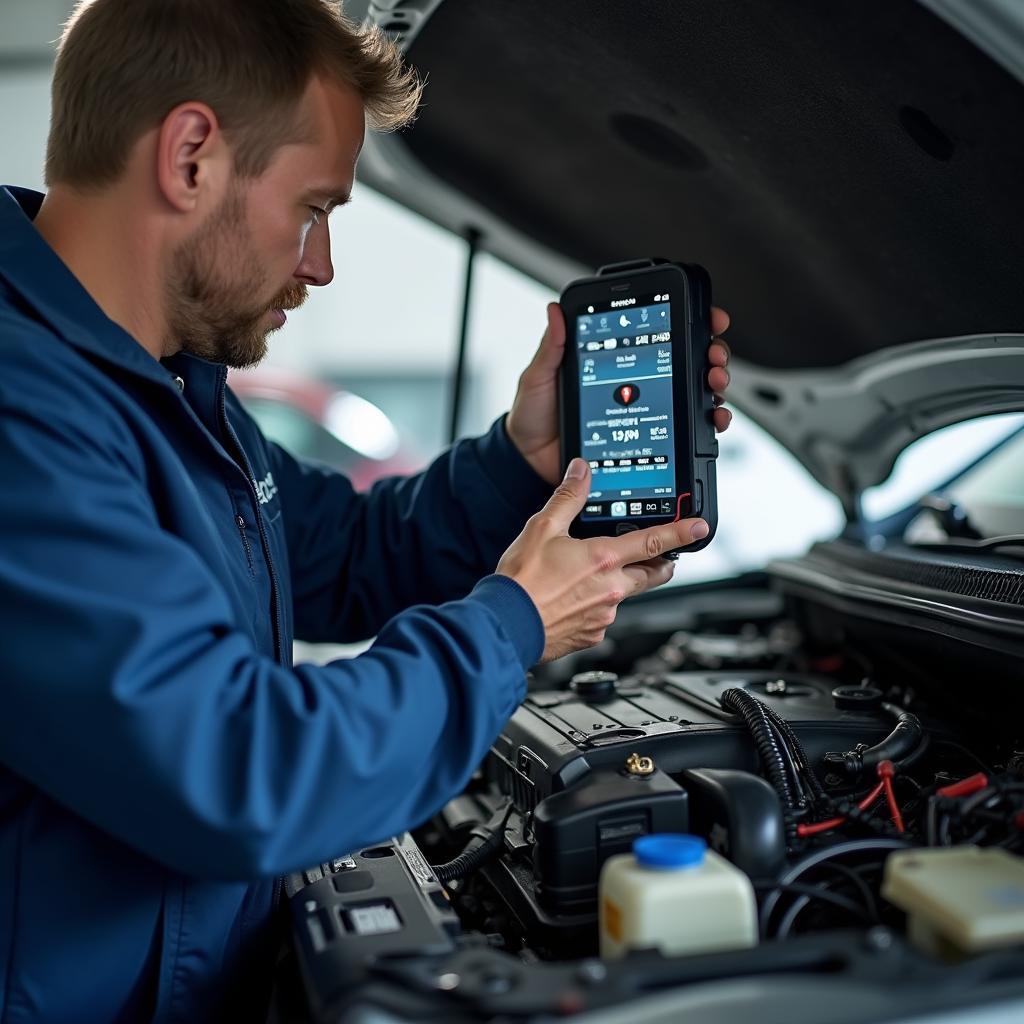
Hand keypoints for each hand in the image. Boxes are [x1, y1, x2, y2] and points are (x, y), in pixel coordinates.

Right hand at [497, 459, 708, 661]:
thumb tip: (581, 471)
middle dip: (662, 563)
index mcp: (603, 559)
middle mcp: (612, 589)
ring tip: (599, 574)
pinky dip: (596, 604)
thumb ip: (568, 498)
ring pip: (626, 595)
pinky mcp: (592, 635)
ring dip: (622, 582)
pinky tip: (576, 598)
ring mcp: (604, 615)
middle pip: (653, 574)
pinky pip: (604, 616)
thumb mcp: (542, 528)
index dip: (681, 533)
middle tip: (664, 555)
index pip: (654, 542)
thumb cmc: (522, 581)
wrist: (505, 624)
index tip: (700, 528)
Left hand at [507, 302, 733, 485]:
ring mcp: (645, 410)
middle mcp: (636, 383)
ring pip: (694, 392)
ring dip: (714, 384)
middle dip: (711, 352)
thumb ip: (552, 348)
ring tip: (714, 384)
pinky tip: (711, 418)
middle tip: (713, 356)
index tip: (707, 318)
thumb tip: (556, 312)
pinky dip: (706, 422)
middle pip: (688, 359)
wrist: (532, 462)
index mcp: (615, 360)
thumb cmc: (535, 418)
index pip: (659, 332)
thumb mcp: (540, 378)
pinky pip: (684, 429)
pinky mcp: (648, 439)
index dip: (690, 321)